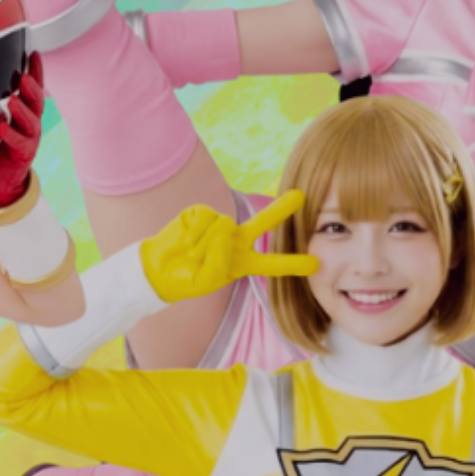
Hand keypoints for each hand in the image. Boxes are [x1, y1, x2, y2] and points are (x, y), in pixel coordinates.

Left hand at [0, 54, 44, 208]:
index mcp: (24, 112)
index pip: (34, 88)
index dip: (36, 71)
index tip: (34, 54)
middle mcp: (30, 123)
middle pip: (36, 102)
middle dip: (32, 87)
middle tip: (23, 76)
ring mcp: (29, 139)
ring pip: (32, 122)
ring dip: (23, 109)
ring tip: (14, 99)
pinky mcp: (22, 155)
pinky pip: (19, 143)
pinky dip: (11, 135)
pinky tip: (3, 128)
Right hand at [140, 190, 319, 302]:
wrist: (158, 269)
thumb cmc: (186, 278)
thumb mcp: (206, 280)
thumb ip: (219, 262)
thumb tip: (222, 233)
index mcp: (243, 262)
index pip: (272, 263)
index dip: (293, 264)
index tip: (316, 264)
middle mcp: (235, 240)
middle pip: (263, 222)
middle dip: (281, 208)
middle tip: (301, 195)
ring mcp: (218, 225)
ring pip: (223, 226)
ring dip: (204, 241)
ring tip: (190, 252)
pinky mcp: (200, 213)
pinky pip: (204, 218)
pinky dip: (193, 231)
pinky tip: (184, 239)